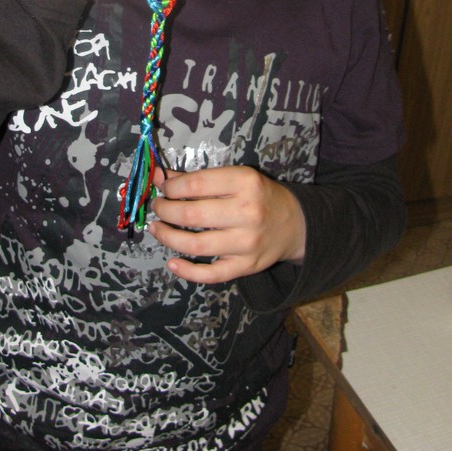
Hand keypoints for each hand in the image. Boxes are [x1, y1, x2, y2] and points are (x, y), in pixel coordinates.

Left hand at [148, 165, 305, 284]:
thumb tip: (157, 176)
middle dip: (164, 211)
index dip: (171, 187)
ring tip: (157, 229)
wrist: (294, 224)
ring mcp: (247, 243)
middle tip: (157, 208)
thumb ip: (196, 179)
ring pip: (195, 245)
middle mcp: (247, 212)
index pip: (196, 184)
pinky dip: (187, 271)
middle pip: (191, 215)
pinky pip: (211, 274)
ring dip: (167, 237)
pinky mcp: (246, 266)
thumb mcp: (235, 178)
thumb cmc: (259, 196)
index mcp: (245, 182)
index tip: (163, 188)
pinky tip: (173, 263)